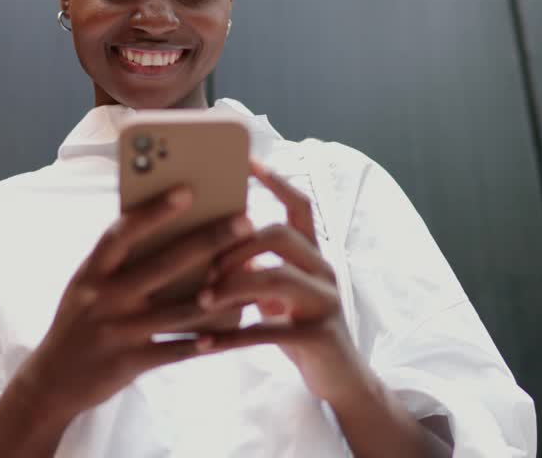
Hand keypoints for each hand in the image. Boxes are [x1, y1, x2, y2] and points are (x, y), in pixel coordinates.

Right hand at [16, 186, 254, 422]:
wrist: (53, 380)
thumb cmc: (80, 320)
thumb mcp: (87, 285)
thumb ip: (118, 262)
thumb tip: (168, 229)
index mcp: (91, 271)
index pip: (122, 233)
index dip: (153, 211)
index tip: (187, 191)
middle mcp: (103, 298)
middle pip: (162, 265)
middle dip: (208, 241)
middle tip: (244, 221)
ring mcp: (117, 332)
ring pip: (177, 311)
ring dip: (219, 294)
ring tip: (252, 277)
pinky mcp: (129, 362)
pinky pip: (174, 350)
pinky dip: (202, 342)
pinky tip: (229, 332)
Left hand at [195, 160, 362, 404]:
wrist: (340, 380)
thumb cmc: (298, 330)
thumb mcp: (277, 294)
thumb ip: (254, 268)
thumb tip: (209, 245)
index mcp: (312, 255)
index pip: (299, 205)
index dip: (275, 181)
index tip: (247, 161)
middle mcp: (323, 271)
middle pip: (280, 235)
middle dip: (235, 246)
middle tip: (205, 268)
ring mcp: (325, 302)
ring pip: (276, 278)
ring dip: (231, 286)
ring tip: (201, 300)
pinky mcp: (319, 336)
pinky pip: (269, 331)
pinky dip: (232, 337)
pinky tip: (204, 342)